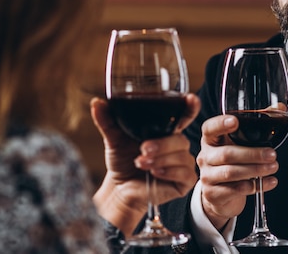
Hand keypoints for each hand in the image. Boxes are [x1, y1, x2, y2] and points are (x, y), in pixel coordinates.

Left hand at [90, 95, 199, 235]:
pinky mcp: (184, 181)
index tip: (191, 99)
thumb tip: (97, 103)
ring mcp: (182, 162)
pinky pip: (185, 173)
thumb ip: (108, 120)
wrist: (119, 188)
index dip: (190, 107)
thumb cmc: (122, 160)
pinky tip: (155, 173)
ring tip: (141, 163)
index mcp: (166, 130)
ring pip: (182, 156)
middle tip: (143, 149)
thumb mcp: (114, 138)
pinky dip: (169, 172)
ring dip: (161, 159)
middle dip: (162, 144)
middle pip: (181, 139)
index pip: (184, 115)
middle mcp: (177, 145)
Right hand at [195, 114, 278, 230]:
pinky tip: (269, 182)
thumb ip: (256, 124)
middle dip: (252, 154)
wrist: (221, 194)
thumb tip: (278, 107)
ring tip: (273, 167)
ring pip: (231, 173)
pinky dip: (255, 186)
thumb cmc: (232, 162)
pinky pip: (235, 190)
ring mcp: (207, 176)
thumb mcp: (240, 142)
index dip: (220, 124)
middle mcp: (205, 156)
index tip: (235, 121)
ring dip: (255, 170)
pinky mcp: (213, 194)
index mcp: (210, 139)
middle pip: (226, 154)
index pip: (209, 128)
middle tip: (272, 154)